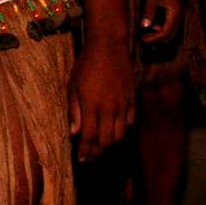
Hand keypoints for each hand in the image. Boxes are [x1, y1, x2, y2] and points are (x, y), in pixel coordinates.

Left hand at [68, 39, 134, 161]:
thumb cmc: (86, 65)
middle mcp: (109, 107)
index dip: (85, 151)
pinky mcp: (132, 99)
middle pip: (106, 141)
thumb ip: (74, 110)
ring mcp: (123, 104)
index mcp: (91, 104)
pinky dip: (122, 131)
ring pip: (119, 135)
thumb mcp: (73, 86)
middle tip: (90, 156)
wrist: (108, 46)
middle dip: (97, 152)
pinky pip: (129, 123)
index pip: (89, 136)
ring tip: (101, 145)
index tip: (81, 158)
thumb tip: (74, 133)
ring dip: (110, 144)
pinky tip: (113, 131)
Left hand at [139, 0, 181, 43]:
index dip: (154, 38)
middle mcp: (179, 15)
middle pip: (170, 34)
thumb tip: (144, 27)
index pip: (165, 32)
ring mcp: (178, 13)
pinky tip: (152, 24)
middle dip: (156, 38)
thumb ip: (149, 12)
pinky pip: (170, 23)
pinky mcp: (175, 10)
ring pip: (171, 29)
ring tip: (146, 32)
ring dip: (159, 33)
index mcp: (174, 13)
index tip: (143, 39)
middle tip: (143, 38)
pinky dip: (161, 27)